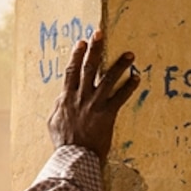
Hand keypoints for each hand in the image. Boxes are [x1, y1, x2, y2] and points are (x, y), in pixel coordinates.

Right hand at [50, 38, 141, 159]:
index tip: (82, 42)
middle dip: (94, 50)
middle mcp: (80, 98)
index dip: (76, 55)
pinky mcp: (107, 114)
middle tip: (100, 34)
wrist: (74, 156)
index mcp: (65, 98)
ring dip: (119, 65)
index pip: (71, 71)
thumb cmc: (63, 141)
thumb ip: (58, 106)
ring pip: (107, 79)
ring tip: (130, 54)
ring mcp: (94, 105)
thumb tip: (61, 96)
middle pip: (88, 69)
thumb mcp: (53, 121)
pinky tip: (137, 77)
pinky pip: (121, 97)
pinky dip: (129, 86)